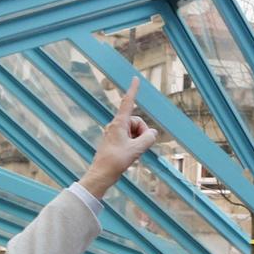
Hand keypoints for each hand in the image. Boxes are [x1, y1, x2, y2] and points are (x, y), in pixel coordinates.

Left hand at [79, 79, 158, 197]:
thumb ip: (148, 138)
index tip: (135, 79)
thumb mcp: (136, 149)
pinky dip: (134, 144)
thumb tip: (152, 133)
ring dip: (138, 140)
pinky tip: (130, 155)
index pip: (128, 102)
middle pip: (136, 121)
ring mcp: (114, 134)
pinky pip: (130, 138)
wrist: (101, 174)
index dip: (133, 90)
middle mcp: (115, 126)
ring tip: (133, 153)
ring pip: (134, 131)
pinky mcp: (114, 141)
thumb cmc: (115, 161)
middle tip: (139, 147)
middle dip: (142, 132)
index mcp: (119, 123)